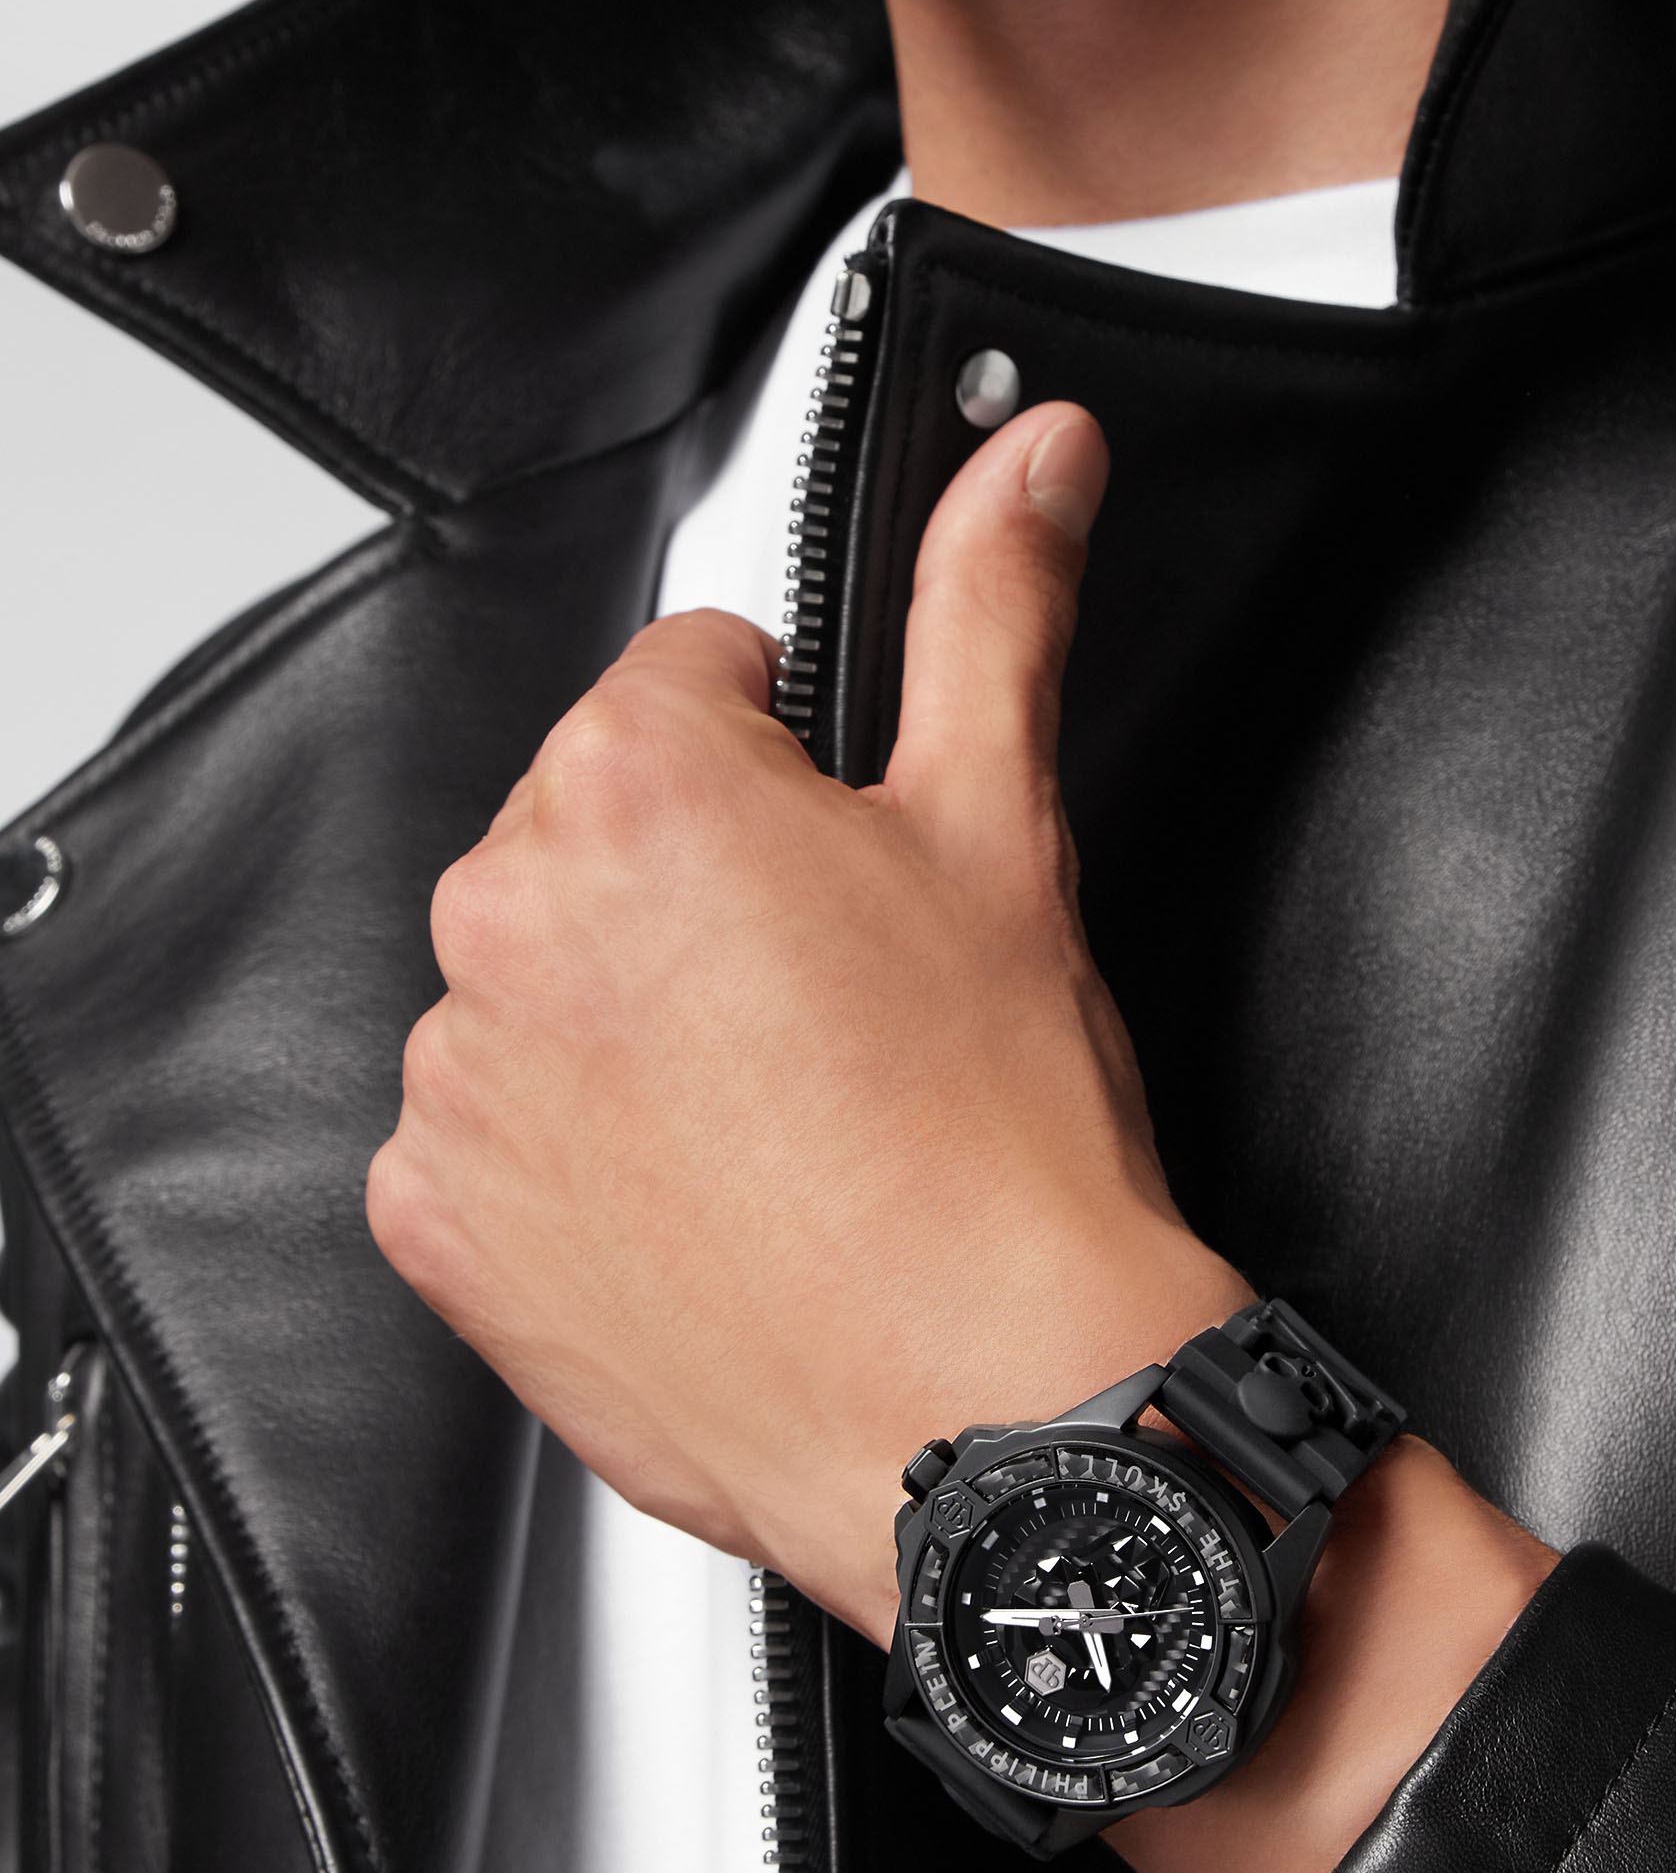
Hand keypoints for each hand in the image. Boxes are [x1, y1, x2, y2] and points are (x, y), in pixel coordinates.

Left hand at [367, 395, 1553, 1872]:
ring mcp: (462, 1084)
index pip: (689, 676)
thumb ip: (995, 605)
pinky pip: (490, 1137)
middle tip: (838, 992)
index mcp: (636, 785)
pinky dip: (573, 1151)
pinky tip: (705, 1194)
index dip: (793, 750)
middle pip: (599, 831)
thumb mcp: (1006, 827)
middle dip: (704, 883)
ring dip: (633, 1017)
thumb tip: (1035, 460)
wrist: (980, 1412)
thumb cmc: (996, 1144)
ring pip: (546, 983)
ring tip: (783, 1110)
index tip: (845, 839)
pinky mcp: (443, 1228)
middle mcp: (511, 919)